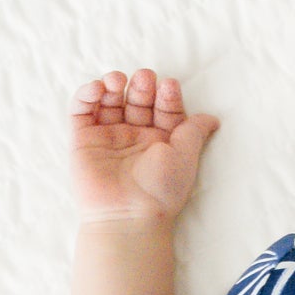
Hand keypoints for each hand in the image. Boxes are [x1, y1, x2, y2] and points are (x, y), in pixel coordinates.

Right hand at [69, 68, 220, 224]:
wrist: (129, 215)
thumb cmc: (161, 189)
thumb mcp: (186, 155)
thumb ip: (195, 130)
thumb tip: (213, 118)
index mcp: (161, 141)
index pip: (163, 108)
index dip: (166, 94)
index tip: (169, 86)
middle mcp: (135, 138)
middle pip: (137, 101)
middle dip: (142, 86)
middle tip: (145, 79)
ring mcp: (108, 137)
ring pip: (109, 101)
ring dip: (113, 85)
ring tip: (119, 80)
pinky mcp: (83, 141)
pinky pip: (81, 111)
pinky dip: (86, 95)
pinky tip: (98, 89)